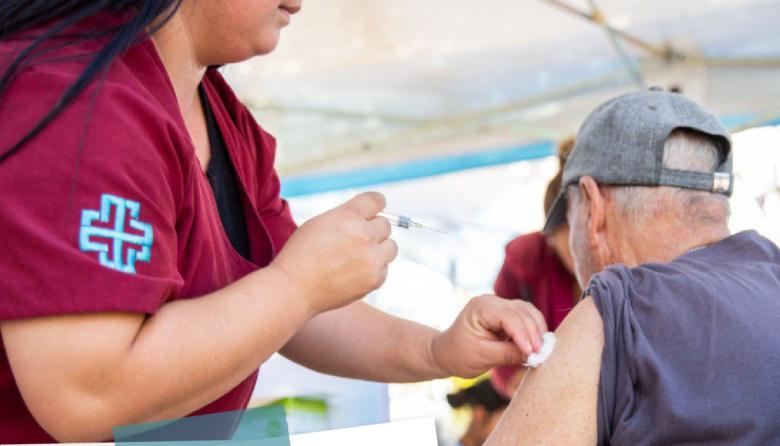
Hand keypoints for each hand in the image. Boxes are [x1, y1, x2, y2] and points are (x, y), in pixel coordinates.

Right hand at [270, 192, 397, 314]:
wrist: (294, 288)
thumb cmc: (301, 254)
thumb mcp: (320, 222)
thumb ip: (347, 216)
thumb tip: (370, 216)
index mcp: (348, 216)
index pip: (377, 200)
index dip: (376, 205)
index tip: (373, 210)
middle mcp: (364, 235)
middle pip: (385, 224)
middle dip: (372, 230)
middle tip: (354, 241)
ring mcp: (372, 259)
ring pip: (391, 247)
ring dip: (378, 249)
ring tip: (357, 257)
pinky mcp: (375, 279)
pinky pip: (384, 268)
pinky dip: (373, 269)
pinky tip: (353, 272)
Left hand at [429, 295, 546, 377]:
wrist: (447, 353)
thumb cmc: (459, 354)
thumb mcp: (483, 357)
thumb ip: (509, 354)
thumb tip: (535, 356)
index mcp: (481, 307)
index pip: (509, 316)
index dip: (524, 334)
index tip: (532, 353)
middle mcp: (492, 301)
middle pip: (522, 312)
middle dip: (534, 333)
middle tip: (542, 355)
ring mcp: (500, 305)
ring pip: (528, 312)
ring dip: (537, 330)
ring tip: (541, 351)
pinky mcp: (507, 314)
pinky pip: (526, 318)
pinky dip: (534, 330)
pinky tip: (536, 346)